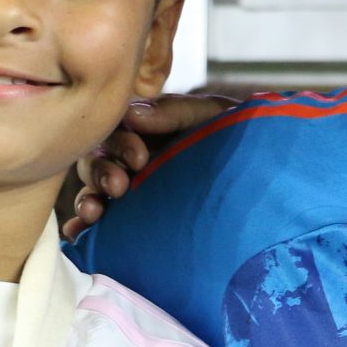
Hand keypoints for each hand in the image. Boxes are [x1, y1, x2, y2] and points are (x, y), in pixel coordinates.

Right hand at [63, 93, 237, 237]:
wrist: (267, 176)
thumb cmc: (239, 138)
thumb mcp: (212, 115)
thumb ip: (174, 111)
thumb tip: (132, 114)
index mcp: (146, 130)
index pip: (114, 131)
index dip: (118, 143)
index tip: (139, 157)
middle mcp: (133, 160)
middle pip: (96, 161)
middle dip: (100, 173)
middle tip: (119, 187)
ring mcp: (134, 191)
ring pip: (93, 191)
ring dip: (87, 200)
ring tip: (93, 213)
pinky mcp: (136, 221)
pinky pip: (100, 224)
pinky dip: (83, 228)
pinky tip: (78, 235)